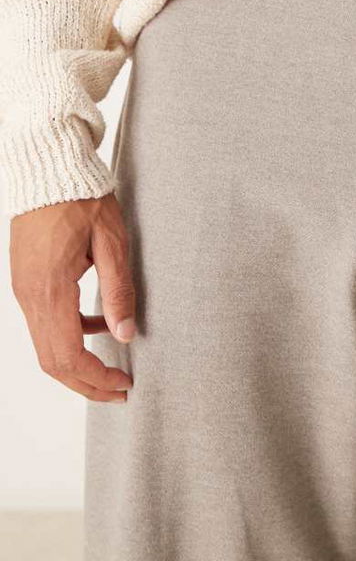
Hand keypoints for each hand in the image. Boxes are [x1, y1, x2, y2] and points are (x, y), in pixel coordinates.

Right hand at [10, 193, 135, 401]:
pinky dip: (69, 336)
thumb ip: (118, 290)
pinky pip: (45, 323)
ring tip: (114, 367)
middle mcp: (30, 297)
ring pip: (45, 346)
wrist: (49, 170)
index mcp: (51, 290)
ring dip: (77, 364)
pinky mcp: (27, 283)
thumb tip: (126, 335)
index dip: (96, 379)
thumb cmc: (83, 199)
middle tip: (120, 391)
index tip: (124, 385)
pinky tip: (99, 324)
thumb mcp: (112, 241)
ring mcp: (24, 291)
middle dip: (86, 383)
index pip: (68, 356)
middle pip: (52, 362)